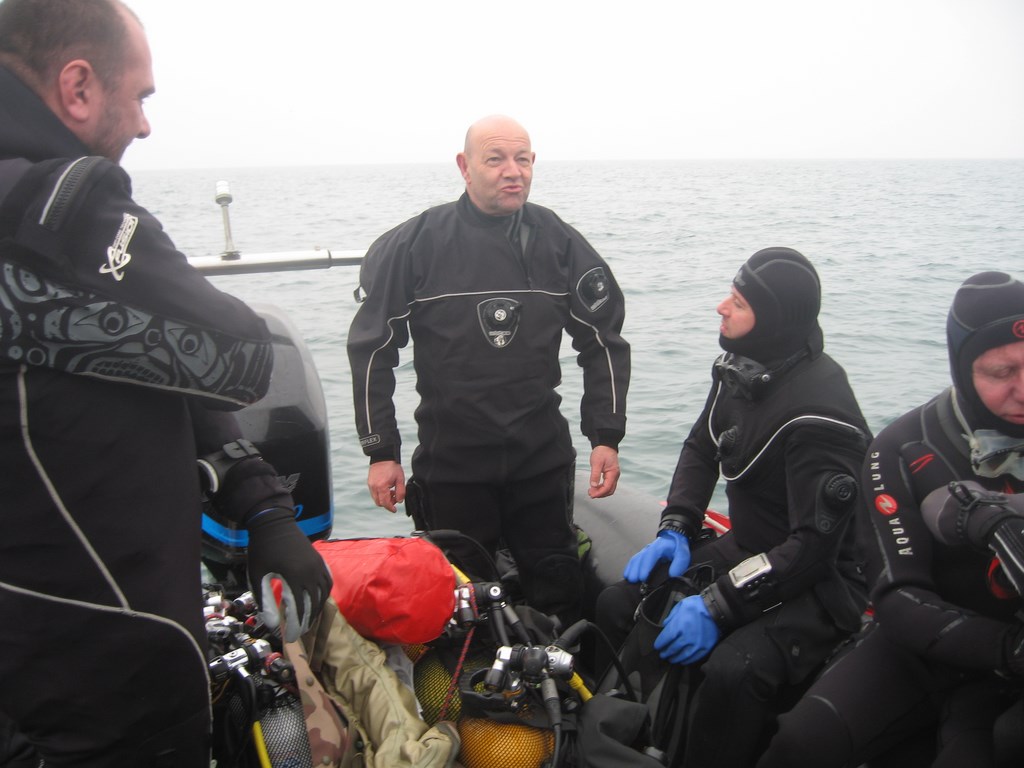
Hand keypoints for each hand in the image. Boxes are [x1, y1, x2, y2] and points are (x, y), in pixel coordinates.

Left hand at [245, 508, 331, 641]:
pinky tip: (317, 601)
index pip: (299, 609)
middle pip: (313, 604)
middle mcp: (311, 572)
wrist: (274, 523)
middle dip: (306, 621)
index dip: (295, 626)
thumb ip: (264, 601)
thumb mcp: (257, 576)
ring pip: (323, 594)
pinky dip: (324, 595)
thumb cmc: (262, 550)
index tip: (290, 638)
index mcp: (294, 577)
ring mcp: (318, 565)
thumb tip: (272, 624)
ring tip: (308, 621)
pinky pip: (328, 582)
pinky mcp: (320, 560)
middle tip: (299, 633)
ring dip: (317, 610)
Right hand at [367, 461, 405, 511]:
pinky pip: (374, 493)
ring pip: (376, 498)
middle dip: (387, 503)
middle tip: (395, 498)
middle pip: (379, 503)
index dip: (390, 508)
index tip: (394, 510)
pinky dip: (380, 494)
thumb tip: (399, 501)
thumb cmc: (392, 466)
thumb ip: (401, 492)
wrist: (383, 456)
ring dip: (384, 499)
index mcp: (382, 486)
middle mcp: (374, 487)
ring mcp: (370, 485)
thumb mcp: (400, 479)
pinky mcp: (369, 482)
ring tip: (391, 491)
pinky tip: (387, 488)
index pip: (385, 503)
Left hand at [588, 445, 619, 497]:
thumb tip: (594, 485)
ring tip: (592, 492)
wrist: (605, 445)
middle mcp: (615, 475)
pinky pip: (608, 484)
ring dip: (601, 492)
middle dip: (600, 494)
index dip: (599, 493)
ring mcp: (614, 475)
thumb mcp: (596, 463)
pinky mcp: (611, 474)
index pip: (607, 487)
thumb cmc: (602, 451)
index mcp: (613, 473)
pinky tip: (596, 487)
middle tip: (591, 494)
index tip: (592, 494)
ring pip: (609, 488)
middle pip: (610, 490)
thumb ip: (595, 475)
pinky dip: (602, 488)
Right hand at [623, 529, 690, 582]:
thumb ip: (679, 563)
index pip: (650, 556)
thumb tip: (673, 574)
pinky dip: (630, 567)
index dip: (645, 567)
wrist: (673, 538)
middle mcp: (649, 548)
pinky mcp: (643, 555)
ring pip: (635, 559)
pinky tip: (627, 574)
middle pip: (639, 558)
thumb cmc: (677, 546)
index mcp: (658, 547)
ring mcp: (645, 551)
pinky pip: (634, 560)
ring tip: (629, 579)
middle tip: (634, 581)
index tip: (643, 577)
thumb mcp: (682, 553)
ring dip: (631, 569)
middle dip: (635, 570)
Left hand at [654, 595, 719, 664]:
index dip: (660, 644)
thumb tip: (665, 625)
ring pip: (682, 656)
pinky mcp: (705, 648)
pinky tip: (683, 661)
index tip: (657, 646)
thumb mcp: (681, 606)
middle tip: (663, 655)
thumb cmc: (697, 605)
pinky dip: (687, 660)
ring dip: (675, 658)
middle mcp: (686, 637)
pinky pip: (694, 658)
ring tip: (671, 659)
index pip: (665, 639)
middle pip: (672, 649)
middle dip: (666, 653)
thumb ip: (671, 617)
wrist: (717, 609)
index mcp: (678, 626)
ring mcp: (696, 644)